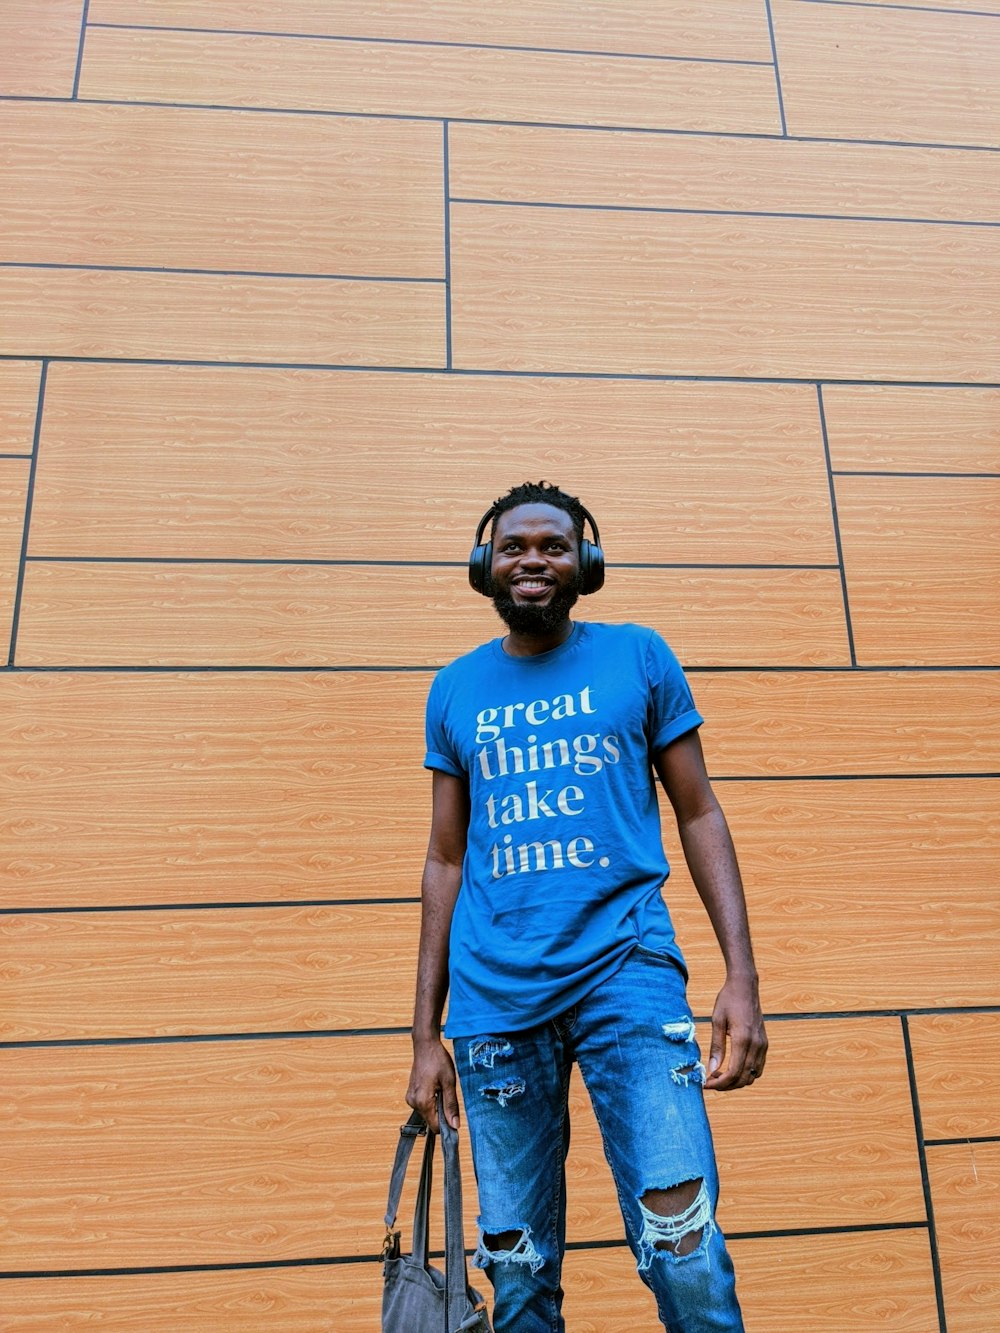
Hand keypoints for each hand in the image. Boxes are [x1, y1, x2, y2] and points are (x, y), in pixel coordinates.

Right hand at [406, 1038, 459, 1130]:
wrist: (425, 1046)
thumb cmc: (438, 1060)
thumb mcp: (449, 1082)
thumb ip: (451, 1105)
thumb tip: (455, 1125)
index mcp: (423, 1102)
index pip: (436, 1127)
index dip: (447, 1125)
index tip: (455, 1116)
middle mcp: (414, 1103)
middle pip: (431, 1120)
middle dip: (442, 1113)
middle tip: (447, 1094)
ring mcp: (410, 1099)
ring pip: (427, 1113)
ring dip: (436, 1106)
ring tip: (440, 1088)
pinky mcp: (410, 1094)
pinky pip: (423, 1105)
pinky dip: (431, 1101)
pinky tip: (434, 1087)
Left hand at [704, 975, 766, 1091]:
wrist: (745, 986)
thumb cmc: (728, 1000)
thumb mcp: (717, 1021)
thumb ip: (716, 1047)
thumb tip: (711, 1069)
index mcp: (743, 1040)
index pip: (733, 1073)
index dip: (719, 1083)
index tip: (706, 1084)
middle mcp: (756, 1045)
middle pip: (743, 1078)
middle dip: (726, 1085)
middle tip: (710, 1081)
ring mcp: (763, 1045)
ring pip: (752, 1076)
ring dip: (736, 1081)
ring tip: (719, 1075)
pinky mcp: (764, 1043)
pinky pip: (758, 1067)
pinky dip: (746, 1073)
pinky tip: (732, 1067)